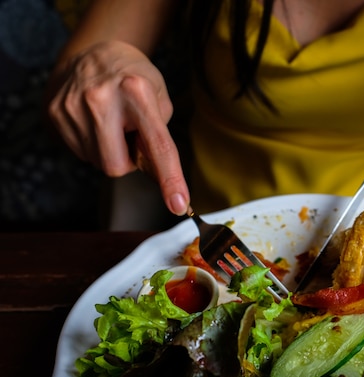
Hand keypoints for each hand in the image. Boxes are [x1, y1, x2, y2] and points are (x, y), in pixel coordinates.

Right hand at [47, 40, 189, 214]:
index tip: (178, 205)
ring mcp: (73, 107)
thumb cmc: (135, 80)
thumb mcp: (159, 98)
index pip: (157, 145)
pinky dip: (92, 145)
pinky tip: (94, 123)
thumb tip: (159, 176)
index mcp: (136, 92)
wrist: (94, 54)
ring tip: (111, 123)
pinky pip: (80, 153)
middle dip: (127, 160)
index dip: (170, 178)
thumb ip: (161, 137)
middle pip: (116, 166)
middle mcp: (101, 98)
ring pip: (97, 162)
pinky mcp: (55, 114)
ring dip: (109, 151)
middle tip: (129, 135)